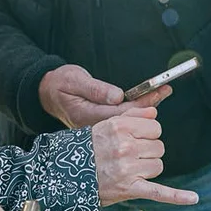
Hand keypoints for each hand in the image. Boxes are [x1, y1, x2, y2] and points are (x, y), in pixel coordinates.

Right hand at [39, 64, 171, 128]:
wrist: (45, 94)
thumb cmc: (59, 84)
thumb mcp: (74, 80)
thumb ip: (95, 89)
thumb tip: (117, 96)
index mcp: (86, 115)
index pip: (121, 115)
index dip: (141, 105)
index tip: (157, 93)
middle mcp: (94, 127)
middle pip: (128, 123)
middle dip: (148, 107)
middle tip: (164, 90)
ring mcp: (98, 131)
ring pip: (128, 126)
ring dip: (145, 112)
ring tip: (160, 94)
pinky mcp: (101, 129)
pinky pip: (123, 125)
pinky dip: (137, 115)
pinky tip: (148, 107)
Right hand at [92, 108, 198, 206]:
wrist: (67, 175)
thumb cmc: (88, 148)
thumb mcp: (106, 124)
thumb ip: (132, 114)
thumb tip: (155, 112)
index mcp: (120, 127)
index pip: (155, 127)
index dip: (147, 133)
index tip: (135, 139)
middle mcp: (125, 146)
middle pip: (159, 146)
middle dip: (147, 151)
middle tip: (129, 156)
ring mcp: (128, 169)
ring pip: (158, 165)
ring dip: (147, 168)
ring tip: (127, 169)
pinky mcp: (130, 189)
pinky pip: (159, 192)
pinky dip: (177, 196)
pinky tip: (193, 198)